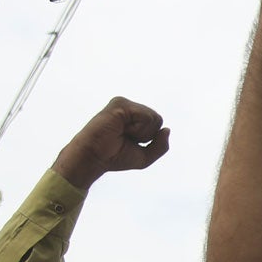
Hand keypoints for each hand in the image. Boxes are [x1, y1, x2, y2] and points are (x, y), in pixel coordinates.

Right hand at [51, 97, 170, 189]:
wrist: (93, 158)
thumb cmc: (114, 157)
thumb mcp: (145, 156)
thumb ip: (161, 146)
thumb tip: (167, 129)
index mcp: (133, 116)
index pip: (157, 123)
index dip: (149, 139)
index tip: (128, 142)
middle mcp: (129, 107)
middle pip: (158, 120)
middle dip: (147, 136)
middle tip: (124, 138)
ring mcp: (124, 103)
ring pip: (154, 118)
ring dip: (142, 133)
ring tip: (121, 133)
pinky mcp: (120, 104)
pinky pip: (146, 117)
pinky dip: (138, 129)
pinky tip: (121, 129)